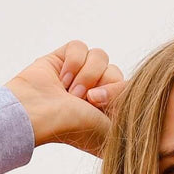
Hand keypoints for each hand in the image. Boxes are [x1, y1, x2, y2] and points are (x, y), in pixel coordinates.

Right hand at [4, 40, 126, 155]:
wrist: (38, 116)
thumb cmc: (72, 127)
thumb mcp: (112, 127)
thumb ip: (130, 112)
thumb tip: (134, 97)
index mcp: (106, 111)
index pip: (128, 87)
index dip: (116, 91)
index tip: (96, 104)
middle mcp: (93, 93)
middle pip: (115, 70)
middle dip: (100, 83)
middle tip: (83, 99)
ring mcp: (78, 75)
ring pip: (100, 56)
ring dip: (86, 75)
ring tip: (70, 92)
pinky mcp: (62, 59)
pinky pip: (80, 46)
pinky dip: (72, 62)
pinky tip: (61, 79)